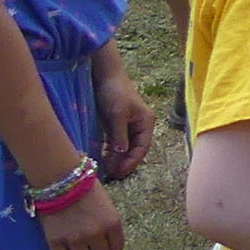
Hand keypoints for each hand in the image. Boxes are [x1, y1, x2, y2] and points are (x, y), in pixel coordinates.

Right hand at [39, 178, 122, 249]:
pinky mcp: (56, 241)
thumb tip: (101, 244)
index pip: (117, 247)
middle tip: (88, 244)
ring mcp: (75, 239)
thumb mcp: (105, 204)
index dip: (109, 245)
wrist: (60, 178)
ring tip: (75, 249)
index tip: (103, 241)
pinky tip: (61, 248)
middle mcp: (96, 234)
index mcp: (112, 223)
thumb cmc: (85, 186)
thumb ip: (106, 223)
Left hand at [93, 67, 154, 182]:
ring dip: (117, 158)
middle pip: (134, 149)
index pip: (142, 147)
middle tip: (112, 174)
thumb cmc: (114, 92)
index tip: (120, 172)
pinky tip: (103, 158)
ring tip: (107, 169)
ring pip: (124, 147)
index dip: (132, 161)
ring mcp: (127, 125)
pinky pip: (115, 142)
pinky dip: (110, 151)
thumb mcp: (117, 114)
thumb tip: (122, 153)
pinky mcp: (116, 124)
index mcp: (146, 122)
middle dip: (124, 162)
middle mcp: (139, 125)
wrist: (104, 75)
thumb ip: (120, 134)